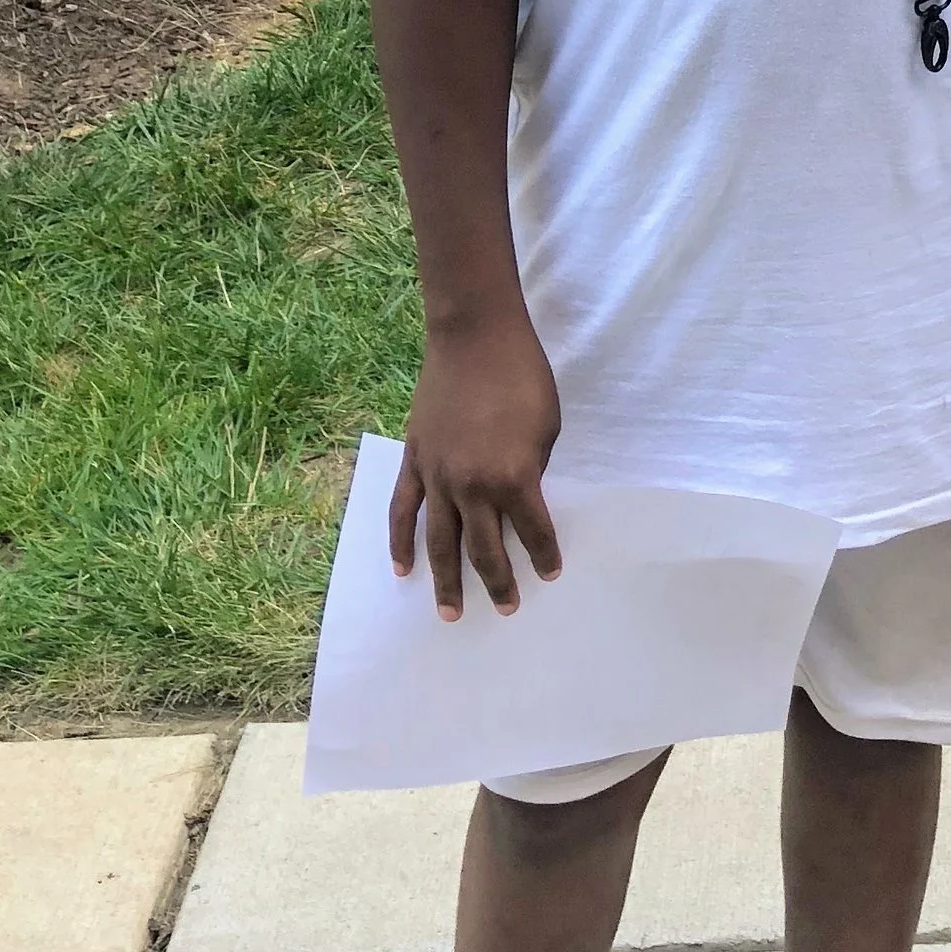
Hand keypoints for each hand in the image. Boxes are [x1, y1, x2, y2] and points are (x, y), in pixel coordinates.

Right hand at [389, 316, 562, 617]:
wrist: (476, 338)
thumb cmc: (523, 377)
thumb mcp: (547, 427)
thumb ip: (531, 468)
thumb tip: (519, 496)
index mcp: (513, 478)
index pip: (533, 530)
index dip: (544, 554)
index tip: (550, 573)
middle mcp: (471, 487)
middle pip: (484, 548)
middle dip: (498, 581)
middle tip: (507, 607)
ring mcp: (437, 476)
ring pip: (439, 542)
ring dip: (445, 581)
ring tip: (452, 613)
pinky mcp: (414, 460)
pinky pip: (402, 511)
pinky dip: (400, 543)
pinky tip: (402, 569)